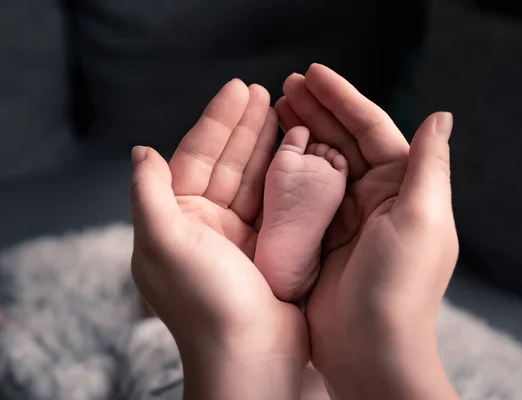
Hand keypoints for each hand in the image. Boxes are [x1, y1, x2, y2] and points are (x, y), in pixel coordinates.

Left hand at [130, 80, 307, 398]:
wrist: (252, 357)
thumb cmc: (205, 304)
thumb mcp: (163, 243)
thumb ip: (149, 193)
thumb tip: (140, 151)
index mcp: (176, 221)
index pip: (196, 158)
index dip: (217, 121)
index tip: (239, 89)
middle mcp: (205, 226)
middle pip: (227, 163)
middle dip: (245, 126)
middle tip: (266, 91)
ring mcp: (240, 237)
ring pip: (255, 179)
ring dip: (268, 145)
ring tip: (285, 111)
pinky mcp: (271, 248)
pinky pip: (277, 201)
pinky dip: (287, 174)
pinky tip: (299, 150)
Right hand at [276, 64, 458, 398]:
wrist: (370, 352)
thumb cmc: (399, 289)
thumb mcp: (421, 221)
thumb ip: (430, 166)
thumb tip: (441, 116)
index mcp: (405, 187)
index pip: (373, 129)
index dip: (344, 98)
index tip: (313, 73)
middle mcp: (378, 197)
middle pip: (345, 140)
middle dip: (317, 110)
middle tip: (286, 85)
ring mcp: (347, 217)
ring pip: (322, 162)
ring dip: (301, 134)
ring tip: (275, 108)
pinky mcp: (321, 237)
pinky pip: (303, 192)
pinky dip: (289, 169)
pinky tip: (271, 151)